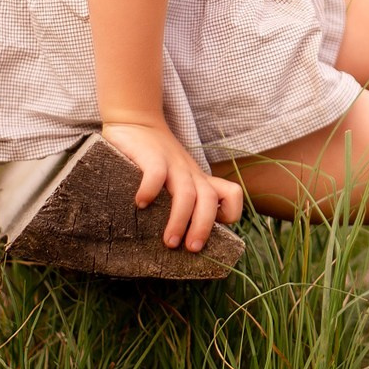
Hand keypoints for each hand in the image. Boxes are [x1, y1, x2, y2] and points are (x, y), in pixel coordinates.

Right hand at [102, 120, 244, 251]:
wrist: (137, 119)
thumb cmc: (156, 157)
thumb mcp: (177, 177)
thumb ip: (182, 198)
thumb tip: (179, 235)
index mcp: (200, 179)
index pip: (231, 194)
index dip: (229, 214)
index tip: (214, 234)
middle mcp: (191, 173)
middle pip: (209, 200)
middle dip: (204, 227)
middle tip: (192, 249)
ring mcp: (173, 164)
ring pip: (187, 193)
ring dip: (180, 220)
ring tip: (169, 242)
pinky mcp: (152, 156)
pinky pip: (156, 173)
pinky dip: (150, 190)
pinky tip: (141, 204)